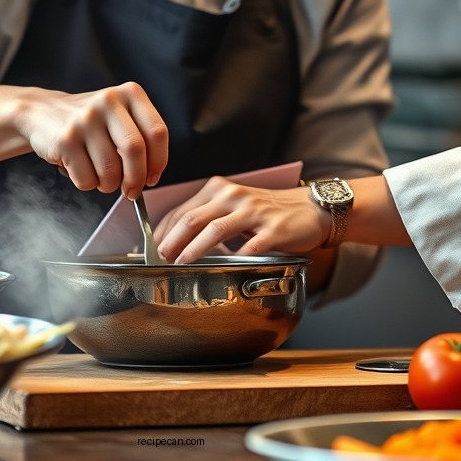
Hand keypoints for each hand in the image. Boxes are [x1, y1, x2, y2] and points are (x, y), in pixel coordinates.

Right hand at [15, 82, 167, 198]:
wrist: (42, 112)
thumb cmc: (90, 122)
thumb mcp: (120, 116)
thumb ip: (140, 138)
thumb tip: (150, 177)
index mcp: (130, 93)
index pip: (157, 132)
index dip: (158, 161)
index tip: (152, 177)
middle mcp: (108, 101)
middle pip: (135, 151)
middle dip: (136, 179)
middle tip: (131, 191)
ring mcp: (85, 119)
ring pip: (110, 170)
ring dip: (108, 185)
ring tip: (99, 175)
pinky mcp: (65, 139)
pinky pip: (86, 179)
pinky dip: (86, 183)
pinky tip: (79, 168)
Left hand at [152, 179, 328, 263]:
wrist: (310, 209)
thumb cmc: (267, 212)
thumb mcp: (233, 207)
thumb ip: (208, 217)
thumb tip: (173, 240)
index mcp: (219, 190)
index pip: (181, 210)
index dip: (163, 231)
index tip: (150, 248)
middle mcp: (233, 196)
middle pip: (193, 218)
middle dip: (172, 240)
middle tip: (159, 258)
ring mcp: (253, 212)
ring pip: (215, 229)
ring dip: (193, 248)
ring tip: (180, 262)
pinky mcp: (272, 229)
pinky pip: (249, 246)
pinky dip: (234, 258)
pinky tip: (223, 269)